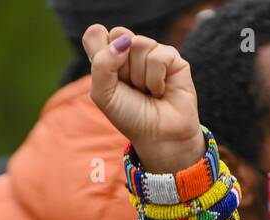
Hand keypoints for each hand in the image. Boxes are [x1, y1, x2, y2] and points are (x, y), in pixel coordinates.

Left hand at [81, 24, 204, 171]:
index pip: (96, 34)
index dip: (99, 51)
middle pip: (118, 34)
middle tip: (128, 85)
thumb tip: (124, 41)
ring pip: (139, 44)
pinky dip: (155, 78)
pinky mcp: (172, 57)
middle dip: (120, 66)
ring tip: (145, 90)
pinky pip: (159, 55)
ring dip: (139, 76)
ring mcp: (152, 52)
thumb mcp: (103, 94)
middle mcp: (129, 51)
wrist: (157, 134)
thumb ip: (102, 64)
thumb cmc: (128, 116)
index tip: (109, 76)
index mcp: (108, 58)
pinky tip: (160, 90)